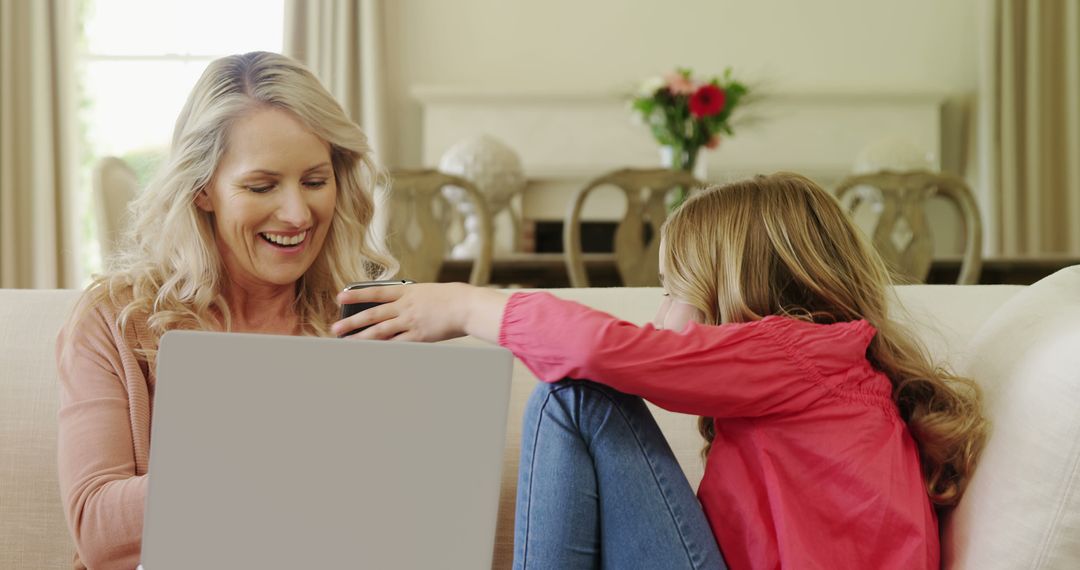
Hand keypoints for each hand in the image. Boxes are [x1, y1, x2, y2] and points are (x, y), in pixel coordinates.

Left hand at [331, 283, 507, 343]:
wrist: (467, 306)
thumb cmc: (452, 298)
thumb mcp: (428, 292)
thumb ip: (411, 298)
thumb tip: (398, 307)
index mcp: (407, 291)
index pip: (376, 292)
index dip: (356, 295)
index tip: (340, 297)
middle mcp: (405, 306)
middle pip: (372, 314)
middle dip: (352, 322)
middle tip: (335, 328)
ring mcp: (410, 322)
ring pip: (380, 331)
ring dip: (361, 338)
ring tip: (346, 343)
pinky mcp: (419, 336)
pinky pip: (397, 344)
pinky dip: (383, 349)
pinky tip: (372, 353)